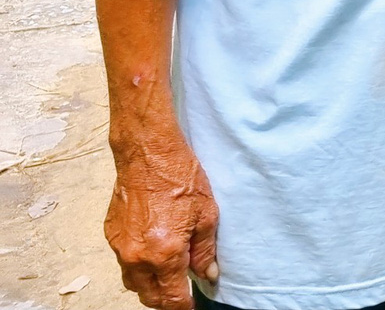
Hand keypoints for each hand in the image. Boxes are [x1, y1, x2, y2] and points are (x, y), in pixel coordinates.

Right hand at [105, 132, 218, 309]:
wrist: (147, 155)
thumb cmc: (181, 178)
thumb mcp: (206, 215)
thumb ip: (205, 251)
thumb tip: (208, 274)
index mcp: (164, 254)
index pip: (171, 297)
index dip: (182, 306)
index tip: (191, 306)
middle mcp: (137, 256)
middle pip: (148, 296)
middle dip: (165, 299)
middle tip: (182, 292)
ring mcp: (120, 248)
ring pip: (133, 282)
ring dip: (149, 284)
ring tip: (168, 274)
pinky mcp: (111, 236)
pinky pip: (124, 263)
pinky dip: (138, 265)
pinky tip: (153, 252)